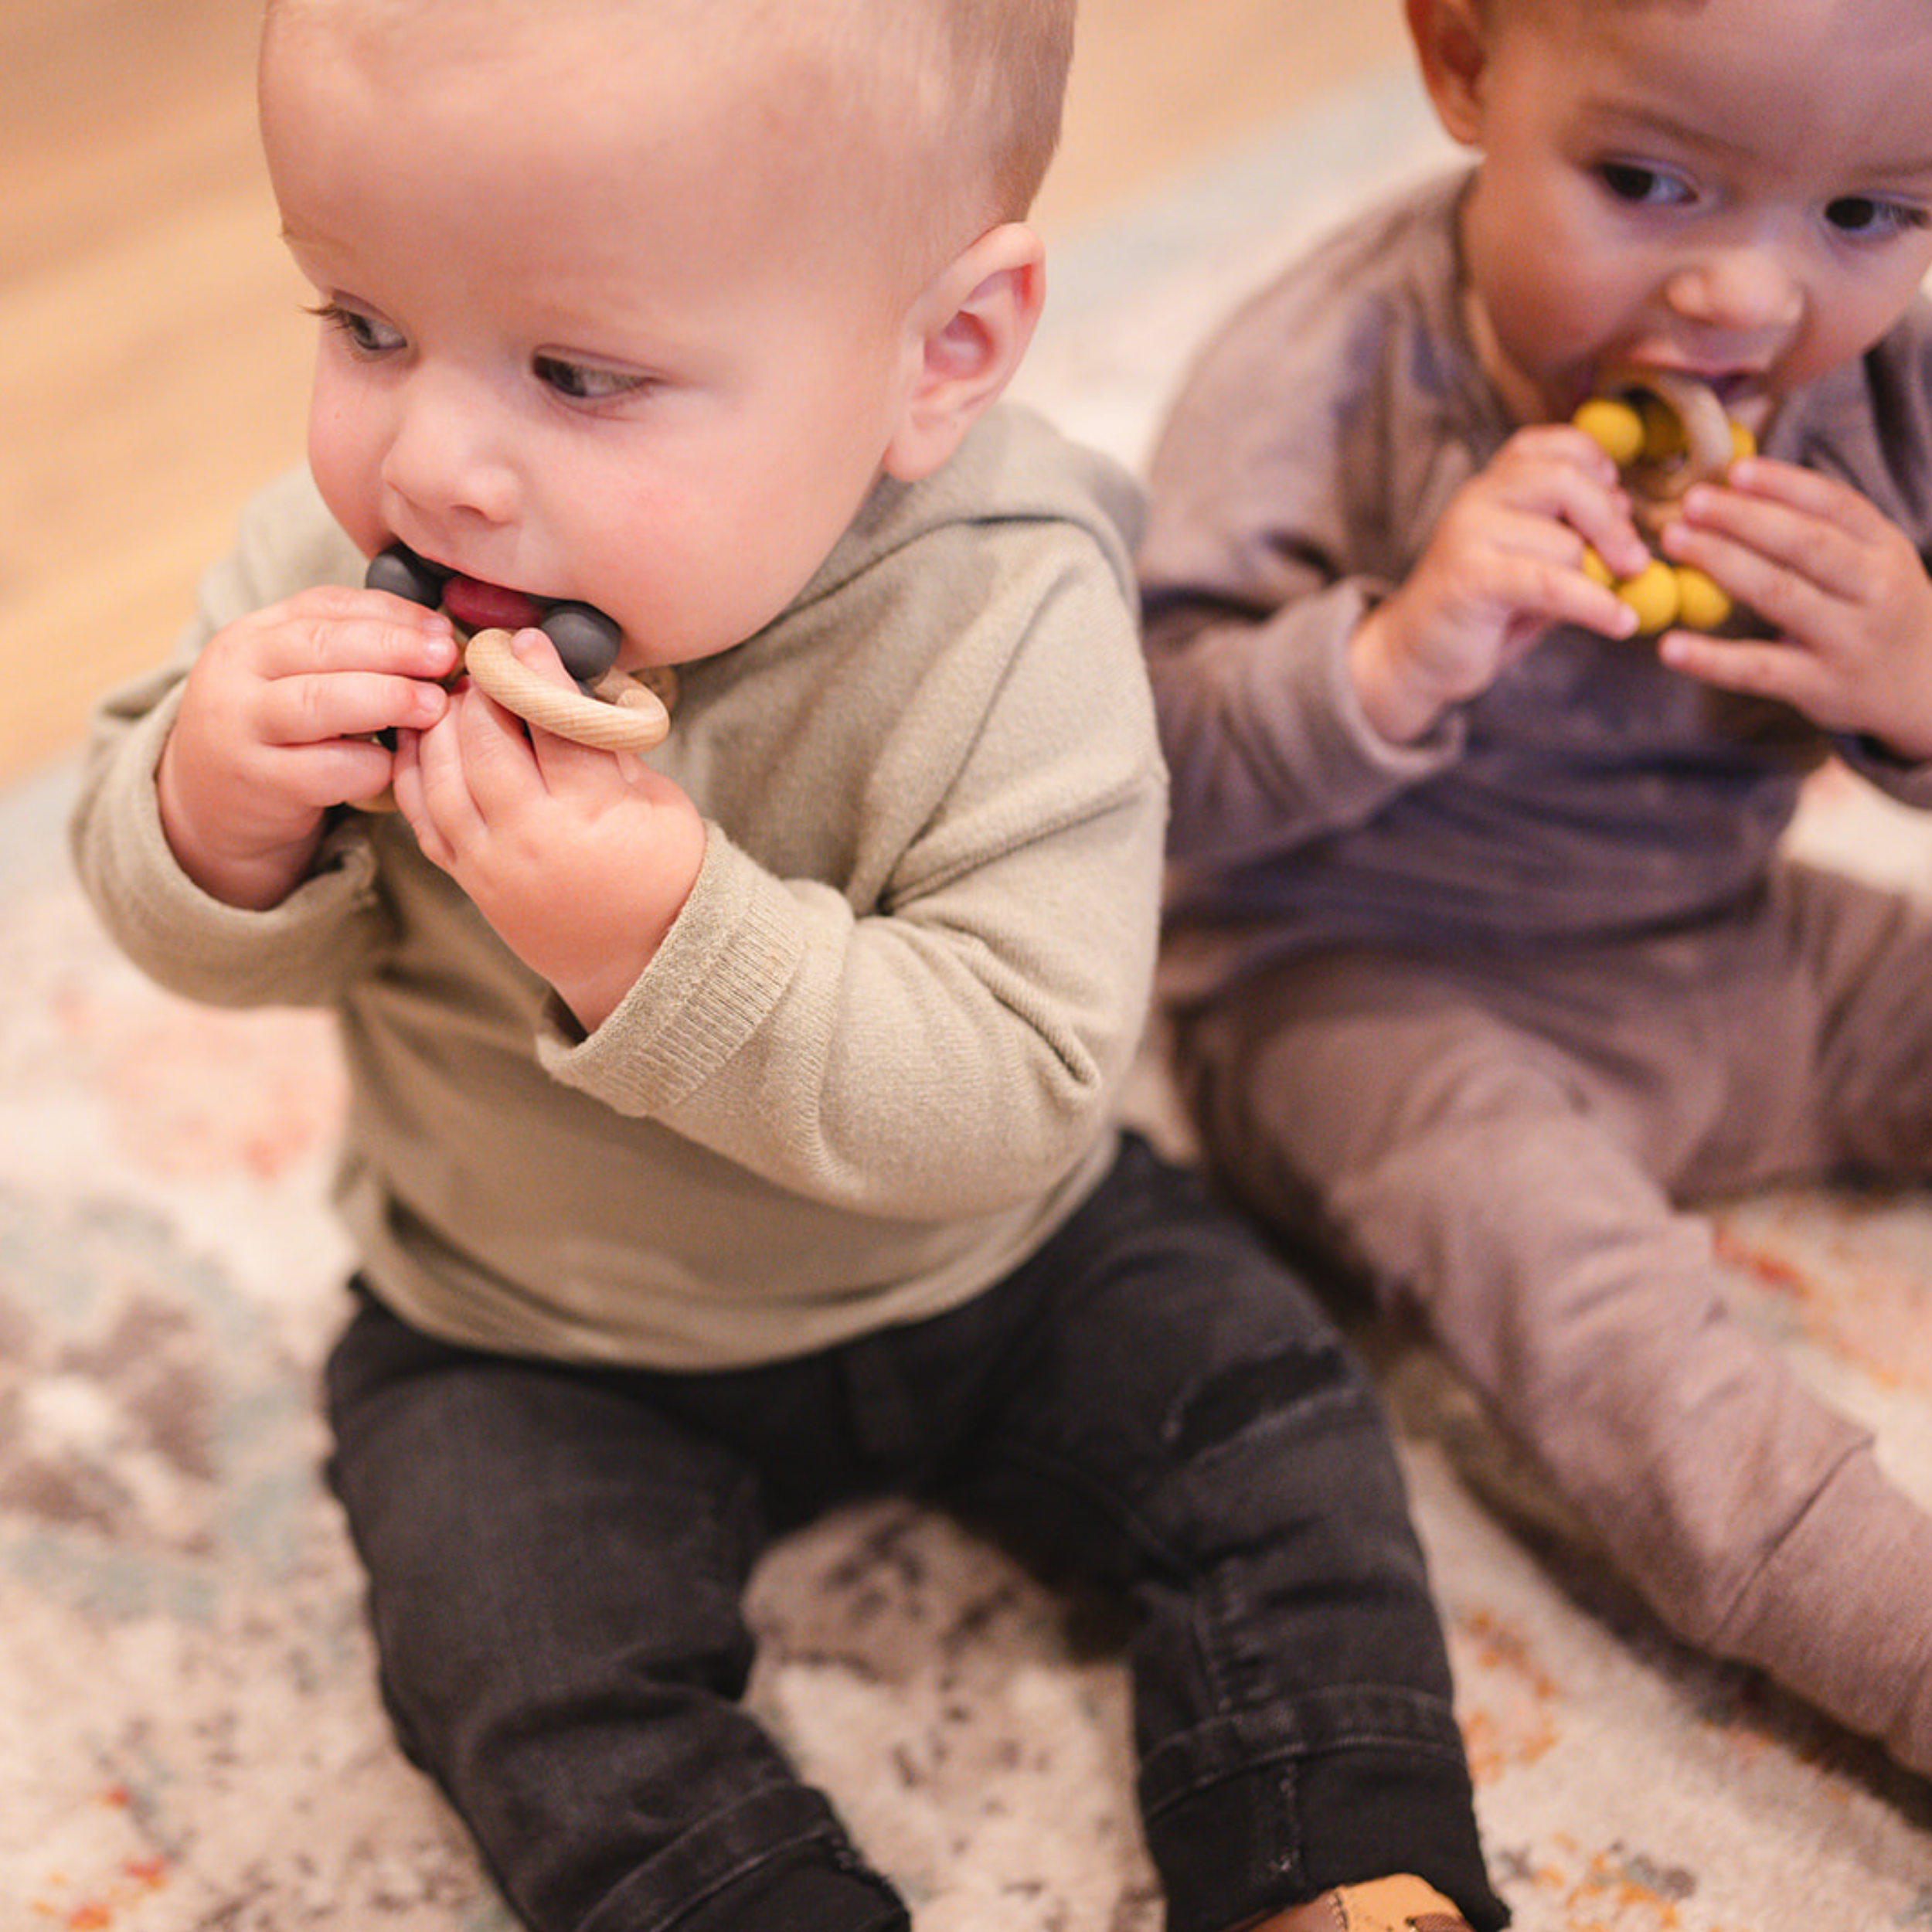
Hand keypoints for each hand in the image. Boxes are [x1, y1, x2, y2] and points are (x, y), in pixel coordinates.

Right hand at [158, 586, 458, 908]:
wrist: (209, 806)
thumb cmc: (276, 734)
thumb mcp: (293, 679)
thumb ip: (347, 654)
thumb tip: (436, 639)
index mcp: (253, 635)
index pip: (325, 606)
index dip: (391, 614)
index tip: (440, 629)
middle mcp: (238, 673)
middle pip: (321, 645)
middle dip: (394, 648)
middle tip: (445, 659)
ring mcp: (241, 728)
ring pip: (318, 702)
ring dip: (387, 699)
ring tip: (433, 706)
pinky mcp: (258, 783)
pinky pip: (325, 771)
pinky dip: (368, 766)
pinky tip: (393, 764)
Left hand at [390, 628, 705, 1031]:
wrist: (642, 955)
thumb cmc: (663, 869)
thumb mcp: (655, 799)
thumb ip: (606, 743)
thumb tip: (564, 677)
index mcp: (589, 817)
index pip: (552, 725)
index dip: (537, 672)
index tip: (530, 640)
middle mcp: (530, 841)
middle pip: (483, 744)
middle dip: (481, 692)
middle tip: (488, 661)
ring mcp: (490, 865)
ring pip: (439, 777)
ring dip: (442, 726)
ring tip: (459, 695)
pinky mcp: (467, 879)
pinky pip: (420, 817)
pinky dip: (414, 770)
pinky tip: (424, 737)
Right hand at [1351, 424, 1647, 742]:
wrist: (1413, 656)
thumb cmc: (1481, 610)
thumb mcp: (1531, 561)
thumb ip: (1571, 535)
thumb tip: (1629, 518)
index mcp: (1493, 483)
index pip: (1556, 444)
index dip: (1598, 467)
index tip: (1619, 503)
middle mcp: (1478, 496)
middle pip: (1566, 479)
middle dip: (1613, 523)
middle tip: (1635, 563)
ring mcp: (1469, 534)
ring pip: (1565, 541)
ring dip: (1597, 579)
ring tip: (1610, 604)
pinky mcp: (1471, 579)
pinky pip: (1551, 582)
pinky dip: (1594, 604)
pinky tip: (1619, 622)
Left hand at [1659, 459, 1931, 757]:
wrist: (1926, 687)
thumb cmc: (1881, 611)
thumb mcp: (1876, 562)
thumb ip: (1825, 531)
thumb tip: (1739, 487)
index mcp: (1885, 549)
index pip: (1837, 505)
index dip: (1784, 484)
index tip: (1735, 471)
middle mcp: (1874, 590)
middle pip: (1806, 544)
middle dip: (1745, 518)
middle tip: (1691, 501)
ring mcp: (1849, 640)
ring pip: (1780, 594)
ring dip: (1723, 563)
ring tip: (1675, 541)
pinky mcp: (1820, 687)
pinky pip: (1758, 670)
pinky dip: (1712, 659)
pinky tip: (1670, 647)